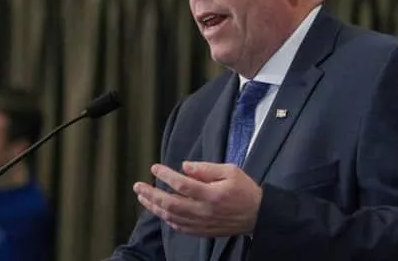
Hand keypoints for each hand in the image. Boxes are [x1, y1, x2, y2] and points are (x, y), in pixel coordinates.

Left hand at [134, 161, 261, 236]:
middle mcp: (203, 211)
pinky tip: (159, 211)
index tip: (154, 168)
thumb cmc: (244, 189)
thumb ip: (206, 168)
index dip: (165, 176)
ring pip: (171, 217)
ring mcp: (201, 224)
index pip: (182, 184)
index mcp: (211, 194)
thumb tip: (184, 166)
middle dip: (151, 194)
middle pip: (170, 204)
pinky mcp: (202, 231)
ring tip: (142, 197)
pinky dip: (166, 219)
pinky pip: (179, 227)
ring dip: (154, 207)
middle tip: (138, 186)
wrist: (258, 215)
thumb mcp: (230, 171)